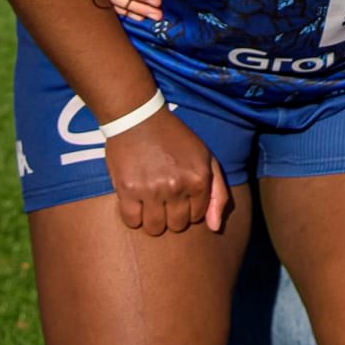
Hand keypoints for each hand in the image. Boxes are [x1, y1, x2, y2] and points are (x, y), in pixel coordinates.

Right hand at [106, 105, 229, 234]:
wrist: (140, 117)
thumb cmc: (175, 139)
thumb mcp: (206, 158)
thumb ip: (218, 194)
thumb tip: (214, 228)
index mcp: (199, 179)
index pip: (197, 216)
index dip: (189, 207)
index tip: (181, 194)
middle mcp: (177, 186)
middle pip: (177, 225)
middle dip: (172, 216)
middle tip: (164, 198)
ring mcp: (151, 189)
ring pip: (154, 228)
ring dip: (152, 219)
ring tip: (150, 202)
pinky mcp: (127, 190)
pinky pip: (131, 221)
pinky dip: (133, 217)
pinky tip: (135, 201)